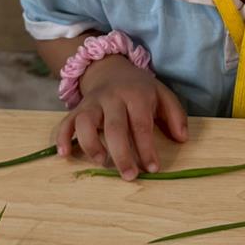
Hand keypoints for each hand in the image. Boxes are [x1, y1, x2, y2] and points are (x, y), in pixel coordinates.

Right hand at [55, 55, 187, 180]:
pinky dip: (62, 137)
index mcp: (136, 95)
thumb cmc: (140, 89)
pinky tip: (64, 154)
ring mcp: (92, 102)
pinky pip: (66, 122)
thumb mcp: (163, 94)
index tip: (153, 168)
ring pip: (86, 122)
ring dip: (90, 144)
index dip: (147, 147)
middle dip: (121, 153)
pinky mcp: (78, 108)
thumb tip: (182, 138)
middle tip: (129, 176)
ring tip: (100, 162)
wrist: (111, 69)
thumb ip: (175, 115)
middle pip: (114, 126)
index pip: (141, 124)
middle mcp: (112, 97)